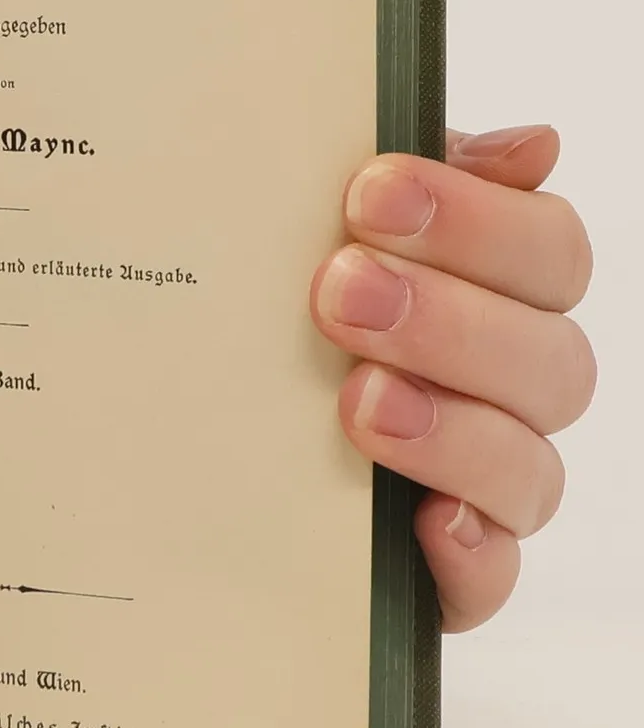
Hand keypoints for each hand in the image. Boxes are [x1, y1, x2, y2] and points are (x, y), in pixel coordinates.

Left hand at [311, 125, 594, 631]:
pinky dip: (467, 552)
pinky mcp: (441, 577)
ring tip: (357, 398)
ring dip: (449, 427)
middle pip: (549, 358)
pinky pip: (488, 579)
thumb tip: (530, 148)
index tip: (371, 190)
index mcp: (490, 297)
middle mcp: (503, 393)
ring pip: (527, 467)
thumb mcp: (308, 237)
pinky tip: (422, 522)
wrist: (177, 458)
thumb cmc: (266, 320)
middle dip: (446, 317)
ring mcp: (479, 489)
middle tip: (338, 290)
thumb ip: (399, 185)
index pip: (545, 252)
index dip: (478, 220)